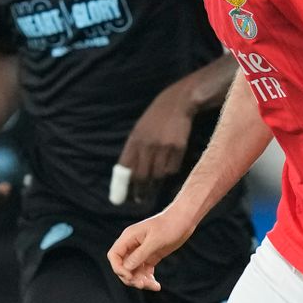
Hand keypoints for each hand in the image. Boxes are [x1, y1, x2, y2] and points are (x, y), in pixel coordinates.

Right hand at [107, 205, 198, 291]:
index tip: (130, 277)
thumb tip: (127, 268)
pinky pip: (144, 272)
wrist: (184, 220)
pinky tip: (157, 286)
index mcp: (129, 237)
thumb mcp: (155, 240)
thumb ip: (140, 254)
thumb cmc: (170, 225)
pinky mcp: (150, 256)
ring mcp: (141, 251)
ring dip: (141, 281)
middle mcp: (132, 245)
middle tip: (144, 284)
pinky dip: (148, 279)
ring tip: (154, 285)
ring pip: (134, 272)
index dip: (118, 268)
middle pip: (123, 266)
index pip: (114, 256)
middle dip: (131, 278)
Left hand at [114, 87, 196, 203]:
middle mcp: (147, 145)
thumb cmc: (155, 118)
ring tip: (154, 188)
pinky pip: (173, 169)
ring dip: (156, 183)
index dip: (124, 186)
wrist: (177, 103)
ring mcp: (163, 147)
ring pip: (158, 175)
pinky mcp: (179, 148)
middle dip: (141, 191)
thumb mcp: (139, 130)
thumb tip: (128, 175)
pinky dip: (170, 171)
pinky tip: (169, 167)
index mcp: (134, 140)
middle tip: (141, 199)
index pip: (126, 168)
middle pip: (142, 176)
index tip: (124, 199)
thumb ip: (133, 150)